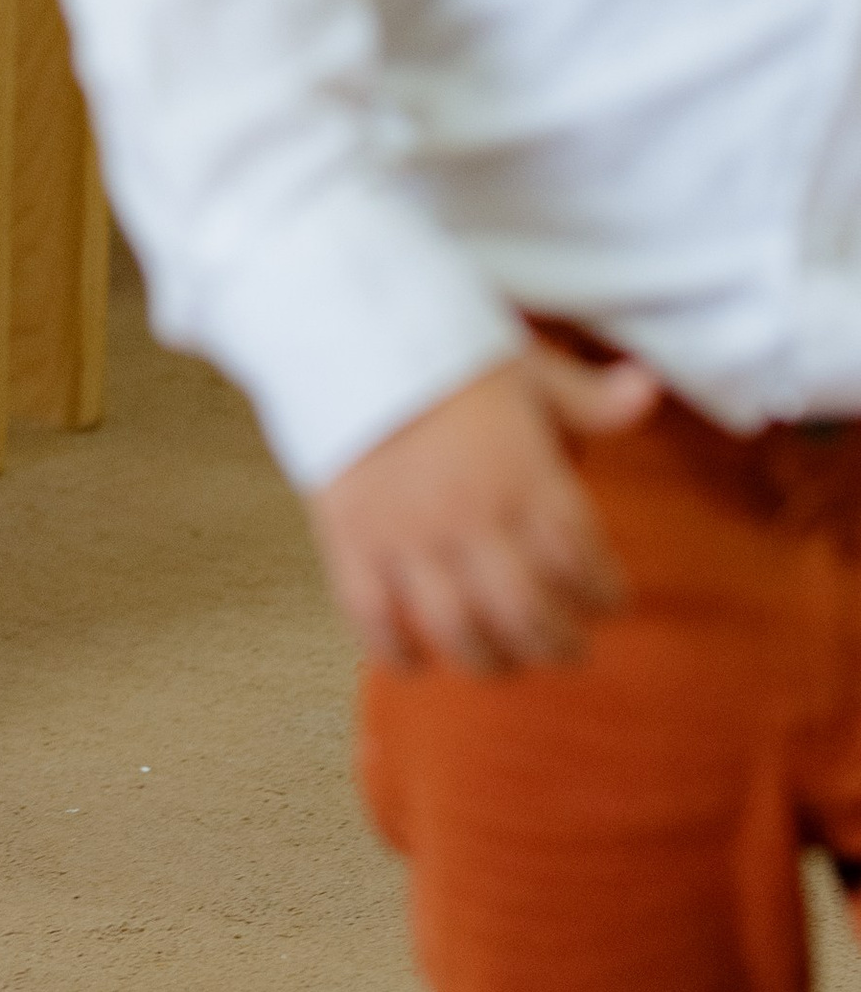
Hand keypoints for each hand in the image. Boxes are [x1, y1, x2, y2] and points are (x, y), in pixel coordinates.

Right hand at [309, 338, 659, 675]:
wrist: (343, 329)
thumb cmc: (442, 349)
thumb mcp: (525, 367)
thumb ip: (588, 397)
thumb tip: (648, 389)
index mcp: (523, 477)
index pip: (581, 561)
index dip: (603, 594)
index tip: (610, 605)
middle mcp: (471, 517)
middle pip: (528, 613)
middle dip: (557, 642)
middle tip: (569, 649)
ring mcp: (407, 536)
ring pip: (458, 630)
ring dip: (490, 660)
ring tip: (506, 662)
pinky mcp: (351, 541)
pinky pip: (374, 619)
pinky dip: (397, 653)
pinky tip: (418, 663)